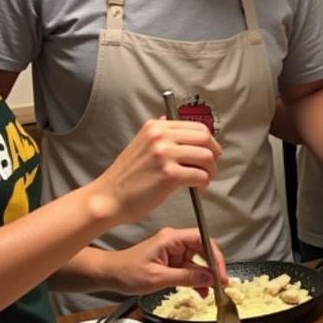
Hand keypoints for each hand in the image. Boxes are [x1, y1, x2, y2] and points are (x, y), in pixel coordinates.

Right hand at [92, 119, 220, 225]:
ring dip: (210, 172)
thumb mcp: (142, 145)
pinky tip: (196, 190)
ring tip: (202, 181)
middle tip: (209, 168)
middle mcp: (160, 136)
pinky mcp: (169, 174)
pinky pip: (200, 176)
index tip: (209, 153)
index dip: (209, 141)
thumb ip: (162, 135)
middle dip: (213, 155)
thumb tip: (180, 126)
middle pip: (205, 138)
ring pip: (207, 157)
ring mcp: (164, 154)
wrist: (109, 197)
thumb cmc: (128, 175)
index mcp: (156, 126)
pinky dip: (203, 184)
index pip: (197, 126)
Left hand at [96, 228, 227, 296]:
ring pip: (198, 261)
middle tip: (221, 284)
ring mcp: (174, 251)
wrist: (109, 275)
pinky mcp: (171, 261)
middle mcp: (175, 242)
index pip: (203, 239)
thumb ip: (186, 277)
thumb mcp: (158, 278)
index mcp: (171, 239)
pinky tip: (201, 291)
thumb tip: (210, 278)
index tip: (221, 273)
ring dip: (206, 276)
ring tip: (212, 291)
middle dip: (214, 267)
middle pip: (204, 250)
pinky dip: (196, 280)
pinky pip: (190, 268)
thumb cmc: (128, 273)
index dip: (216, 256)